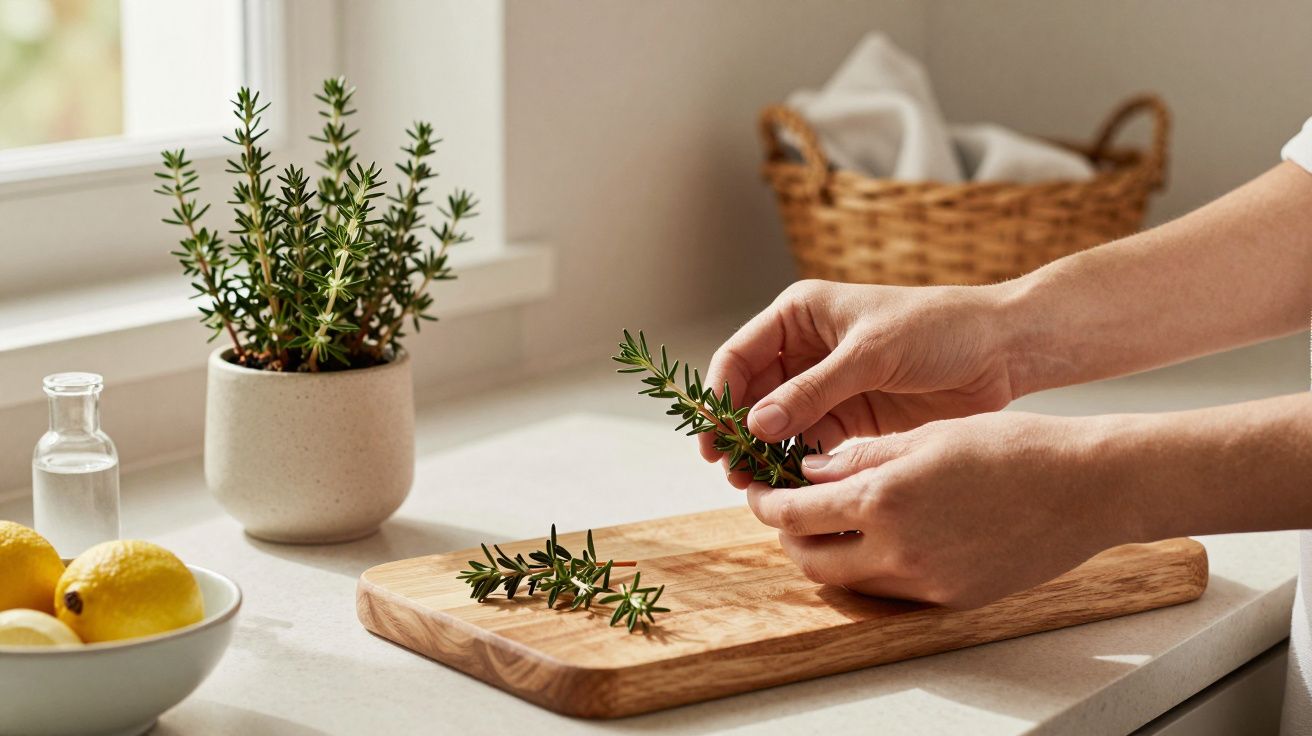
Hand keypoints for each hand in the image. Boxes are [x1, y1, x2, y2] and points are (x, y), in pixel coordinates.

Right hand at [701, 280, 1015, 486]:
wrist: (1002, 349)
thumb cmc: (939, 329)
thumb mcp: (871, 354)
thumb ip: (813, 390)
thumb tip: (756, 424)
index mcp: (800, 315)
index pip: (740, 356)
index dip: (720, 397)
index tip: (713, 438)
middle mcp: (805, 349)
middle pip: (751, 395)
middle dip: (737, 432)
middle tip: (730, 472)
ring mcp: (826, 385)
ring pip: (776, 424)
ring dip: (762, 453)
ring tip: (753, 487)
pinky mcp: (850, 416)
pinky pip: (809, 442)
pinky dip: (795, 463)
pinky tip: (789, 486)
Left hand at [746, 412, 1135, 608]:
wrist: (1087, 488)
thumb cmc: (1013, 448)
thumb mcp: (926, 436)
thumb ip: (861, 456)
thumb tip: (813, 470)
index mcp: (883, 500)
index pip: (794, 513)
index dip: (766, 503)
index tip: (758, 491)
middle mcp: (897, 550)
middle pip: (810, 560)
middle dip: (787, 537)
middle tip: (784, 512)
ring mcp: (925, 582)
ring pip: (848, 582)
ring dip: (827, 556)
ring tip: (829, 526)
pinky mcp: (952, 600)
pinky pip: (891, 592)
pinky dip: (871, 569)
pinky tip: (879, 541)